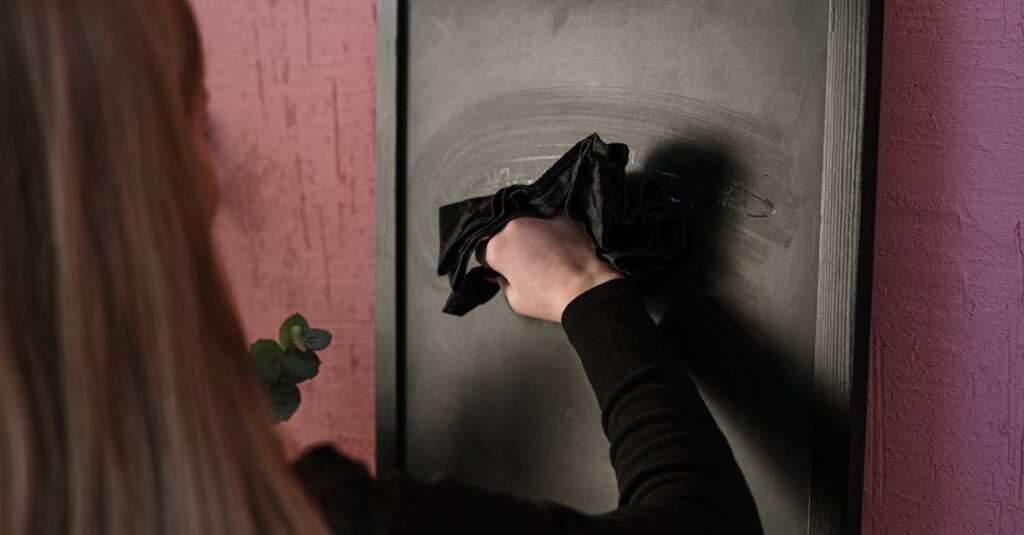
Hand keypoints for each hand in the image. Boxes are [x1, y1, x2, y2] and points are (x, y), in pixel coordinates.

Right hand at [482, 212, 622, 321]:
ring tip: (545, 252)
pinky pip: (549, 217)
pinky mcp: (561, 214)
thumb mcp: (516, 300)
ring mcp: (538, 216)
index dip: (493, 262)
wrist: (587, 289)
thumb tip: (499, 275)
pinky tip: (559, 242)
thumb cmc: (551, 298)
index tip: (504, 269)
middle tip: (526, 263)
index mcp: (497, 246)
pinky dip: (551, 226)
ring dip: (530, 233)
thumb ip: (502, 283)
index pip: (483, 250)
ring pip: (526, 222)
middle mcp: (514, 225)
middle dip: (510, 245)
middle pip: (504, 232)